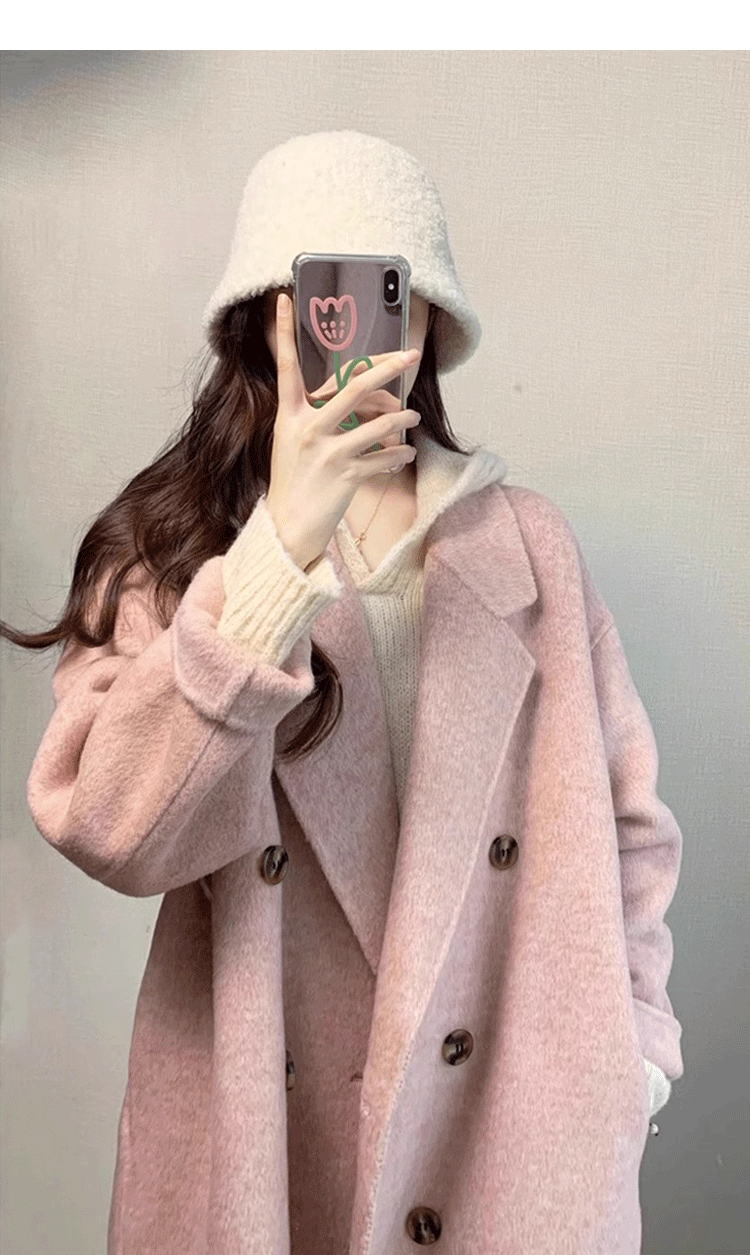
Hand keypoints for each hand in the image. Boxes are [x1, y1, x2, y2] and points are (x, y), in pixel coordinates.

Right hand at [265, 293, 420, 571]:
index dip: (286, 333)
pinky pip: (384, 457)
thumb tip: (358, 397)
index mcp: (289, 415)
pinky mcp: (345, 475)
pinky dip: (398, 455)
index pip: (287, 366)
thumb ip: (316, 415)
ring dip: (403, 420)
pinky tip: (405, 454)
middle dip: (387, 369)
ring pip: (379, 424)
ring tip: (413, 419)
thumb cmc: (294, 481)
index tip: (283, 299)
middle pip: (353, 387)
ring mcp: (327, 451)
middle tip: (410, 356)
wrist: (288, 527)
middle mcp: (307, 428)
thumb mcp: (292, 442)